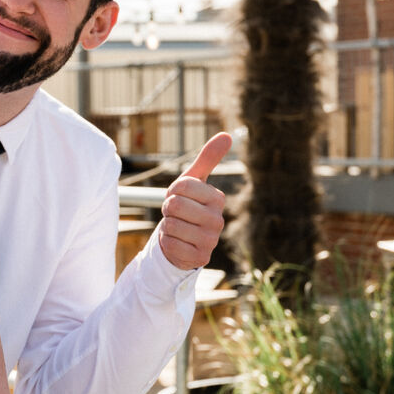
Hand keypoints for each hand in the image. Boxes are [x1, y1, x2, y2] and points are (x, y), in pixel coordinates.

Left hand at [157, 132, 230, 270]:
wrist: (182, 240)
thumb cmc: (187, 206)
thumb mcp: (194, 182)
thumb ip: (208, 159)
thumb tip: (227, 135)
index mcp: (217, 198)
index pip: (182, 185)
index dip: (172, 191)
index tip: (178, 197)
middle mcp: (218, 220)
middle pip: (175, 205)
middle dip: (168, 209)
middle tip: (176, 214)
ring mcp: (211, 241)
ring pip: (171, 225)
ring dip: (167, 226)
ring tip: (178, 228)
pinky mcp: (200, 258)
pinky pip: (170, 244)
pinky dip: (167, 242)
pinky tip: (177, 243)